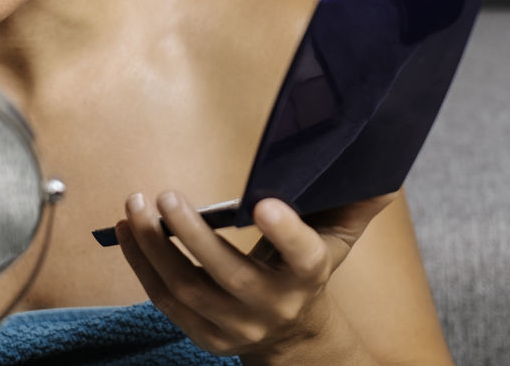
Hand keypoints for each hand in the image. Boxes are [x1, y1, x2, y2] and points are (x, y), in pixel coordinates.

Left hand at [116, 190, 395, 363]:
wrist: (294, 339)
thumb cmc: (307, 272)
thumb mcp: (335, 241)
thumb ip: (353, 205)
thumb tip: (382, 170)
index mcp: (309, 279)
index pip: (304, 258)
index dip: (285, 232)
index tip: (263, 202)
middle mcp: (273, 307)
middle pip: (229, 275)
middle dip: (192, 235)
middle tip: (165, 195)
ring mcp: (235, 328)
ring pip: (187, 289)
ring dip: (154, 247)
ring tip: (135, 206)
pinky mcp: (203, 336)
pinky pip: (165, 301)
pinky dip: (140, 264)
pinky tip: (126, 230)